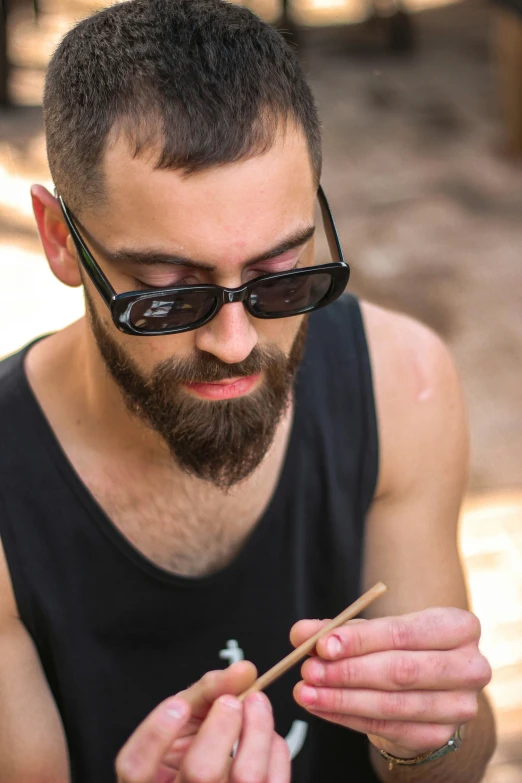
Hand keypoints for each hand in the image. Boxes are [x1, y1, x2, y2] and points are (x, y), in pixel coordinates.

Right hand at [116, 661, 290, 782]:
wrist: (215, 780)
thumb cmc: (194, 747)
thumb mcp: (186, 720)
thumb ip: (205, 692)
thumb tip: (243, 670)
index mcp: (152, 778)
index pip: (136, 768)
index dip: (155, 736)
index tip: (178, 705)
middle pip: (200, 773)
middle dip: (221, 726)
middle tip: (230, 700)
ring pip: (244, 777)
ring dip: (256, 729)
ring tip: (256, 702)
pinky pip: (273, 781)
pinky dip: (276, 748)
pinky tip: (268, 734)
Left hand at [291, 608, 491, 758]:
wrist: (430, 689)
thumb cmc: (400, 647)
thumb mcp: (373, 630)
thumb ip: (338, 628)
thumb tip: (300, 633)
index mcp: (459, 626)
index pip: (404, 632)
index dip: (360, 639)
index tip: (322, 644)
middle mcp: (469, 666)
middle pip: (401, 670)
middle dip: (349, 671)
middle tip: (309, 670)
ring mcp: (460, 706)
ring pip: (393, 703)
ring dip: (343, 699)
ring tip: (306, 691)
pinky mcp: (441, 735)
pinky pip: (387, 727)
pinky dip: (347, 717)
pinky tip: (320, 707)